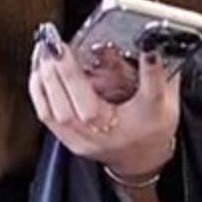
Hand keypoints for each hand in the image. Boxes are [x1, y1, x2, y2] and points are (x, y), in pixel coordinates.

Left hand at [28, 24, 179, 178]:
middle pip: (62, 108)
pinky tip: (39, 71)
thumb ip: (155, 74)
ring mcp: (78, 141)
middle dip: (52, 72)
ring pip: (49, 112)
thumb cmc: (153, 130)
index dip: (72, 74)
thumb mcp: (163, 102)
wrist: (143, 158)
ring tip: (41, 52)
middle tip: (49, 43)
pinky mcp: (68, 139)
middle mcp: (92, 138)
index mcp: (116, 131)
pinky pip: (46, 116)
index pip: (89, 105)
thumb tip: (149, 46)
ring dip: (41, 80)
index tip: (63, 47)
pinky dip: (39, 91)